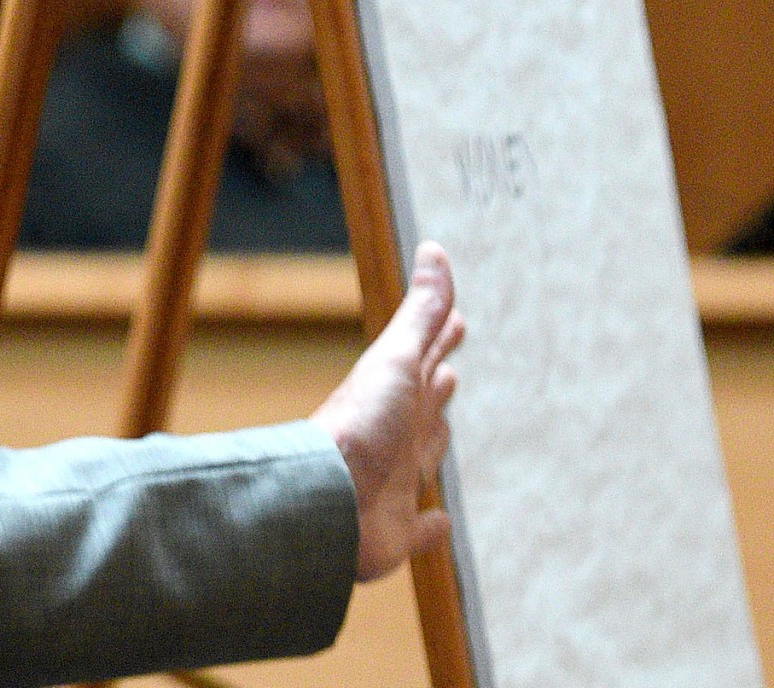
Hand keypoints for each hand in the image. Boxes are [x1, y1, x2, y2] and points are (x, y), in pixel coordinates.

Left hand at [313, 240, 464, 580]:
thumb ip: (421, 313)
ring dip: (432, 446)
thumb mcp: (396, 360)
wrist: (324, 499)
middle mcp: (393, 437)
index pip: (422, 360)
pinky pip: (419, 529)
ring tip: (443, 431)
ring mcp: (392, 483)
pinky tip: (437, 523)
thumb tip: (433, 250)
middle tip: (449, 371)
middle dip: (435, 388)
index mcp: (394, 397)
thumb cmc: (359, 425)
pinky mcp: (395, 530)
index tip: (456, 323)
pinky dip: (430, 527)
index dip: (439, 341)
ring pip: (418, 460)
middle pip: (420, 408)